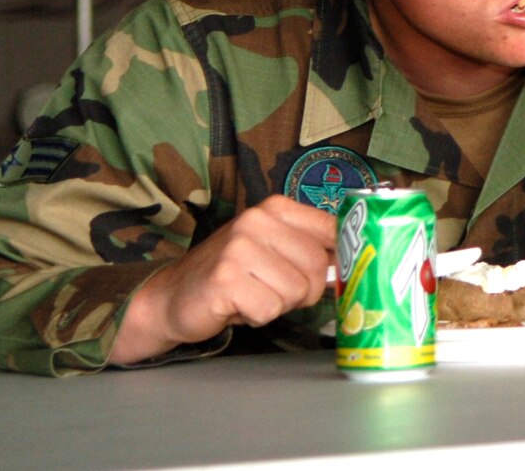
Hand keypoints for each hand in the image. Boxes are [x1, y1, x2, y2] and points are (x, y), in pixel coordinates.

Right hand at [109, 195, 336, 364]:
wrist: (173, 296)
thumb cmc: (232, 276)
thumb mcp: (273, 250)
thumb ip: (309, 248)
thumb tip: (351, 263)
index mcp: (276, 208)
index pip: (332, 230)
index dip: (334, 261)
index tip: (323, 274)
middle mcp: (258, 220)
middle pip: (316, 266)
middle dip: (302, 291)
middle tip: (272, 290)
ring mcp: (239, 247)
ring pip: (296, 291)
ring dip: (278, 304)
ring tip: (252, 295)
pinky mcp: (226, 278)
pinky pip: (270, 309)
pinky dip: (258, 316)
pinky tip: (238, 306)